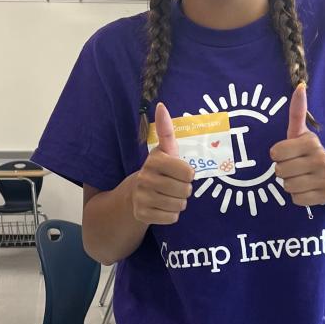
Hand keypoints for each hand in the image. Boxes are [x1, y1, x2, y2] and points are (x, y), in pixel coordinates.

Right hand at [130, 103, 193, 225]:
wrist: (135, 194)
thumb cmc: (160, 170)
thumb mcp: (165, 150)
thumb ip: (166, 130)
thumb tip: (161, 105)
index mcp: (154, 160)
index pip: (188, 172)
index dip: (189, 174)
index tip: (180, 172)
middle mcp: (144, 178)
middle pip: (185, 190)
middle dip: (185, 190)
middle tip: (175, 186)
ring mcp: (141, 197)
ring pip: (179, 205)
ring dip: (178, 202)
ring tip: (169, 196)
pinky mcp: (142, 214)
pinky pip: (171, 218)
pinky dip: (171, 215)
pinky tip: (162, 207)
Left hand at [269, 83, 324, 206]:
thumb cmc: (308, 151)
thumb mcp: (301, 132)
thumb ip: (297, 111)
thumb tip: (300, 85)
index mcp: (311, 142)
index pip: (275, 153)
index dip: (278, 154)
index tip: (288, 153)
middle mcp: (321, 159)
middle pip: (280, 171)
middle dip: (283, 170)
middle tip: (295, 167)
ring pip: (287, 186)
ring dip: (290, 184)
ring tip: (301, 177)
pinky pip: (297, 199)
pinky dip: (298, 196)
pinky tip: (307, 188)